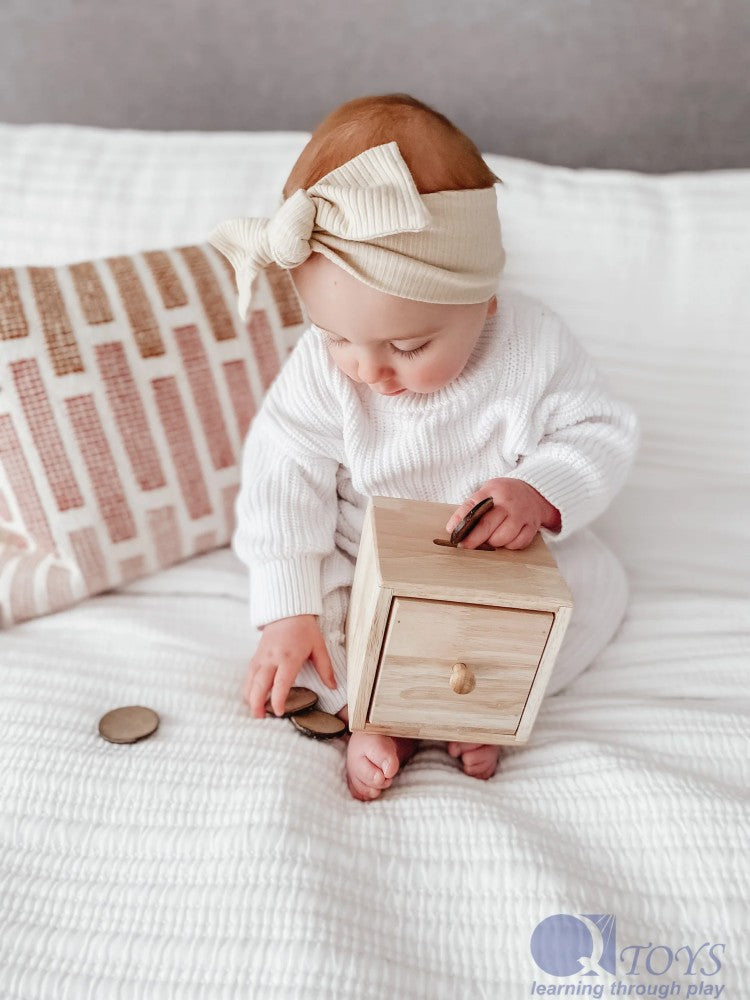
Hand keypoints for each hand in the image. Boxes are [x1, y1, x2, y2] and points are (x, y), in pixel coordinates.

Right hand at [244, 614, 336, 718]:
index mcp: (289, 657)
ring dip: (250, 697)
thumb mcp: (319, 647)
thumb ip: (325, 668)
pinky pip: (249, 673)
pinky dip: (247, 686)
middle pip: (260, 684)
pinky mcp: (256, 655)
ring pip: (251, 680)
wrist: (288, 612)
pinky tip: (250, 696)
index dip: (278, 699)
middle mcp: (272, 658)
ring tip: (254, 711)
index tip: (279, 712)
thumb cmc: (305, 630)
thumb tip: (333, 687)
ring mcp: (262, 656)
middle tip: (260, 718)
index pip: (281, 682)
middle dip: (257, 703)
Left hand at [444, 478, 560, 550]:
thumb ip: (471, 508)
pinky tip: (506, 540)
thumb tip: (452, 528)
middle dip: (473, 539)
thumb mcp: (486, 492)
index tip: (453, 534)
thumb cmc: (504, 495)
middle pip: (487, 525)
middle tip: (465, 546)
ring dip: (493, 543)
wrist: (534, 493)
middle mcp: (508, 503)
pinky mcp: (532, 526)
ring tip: (490, 539)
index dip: (460, 521)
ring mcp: (521, 515)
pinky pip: (518, 543)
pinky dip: (509, 545)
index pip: (472, 506)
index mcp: (493, 491)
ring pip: (502, 538)